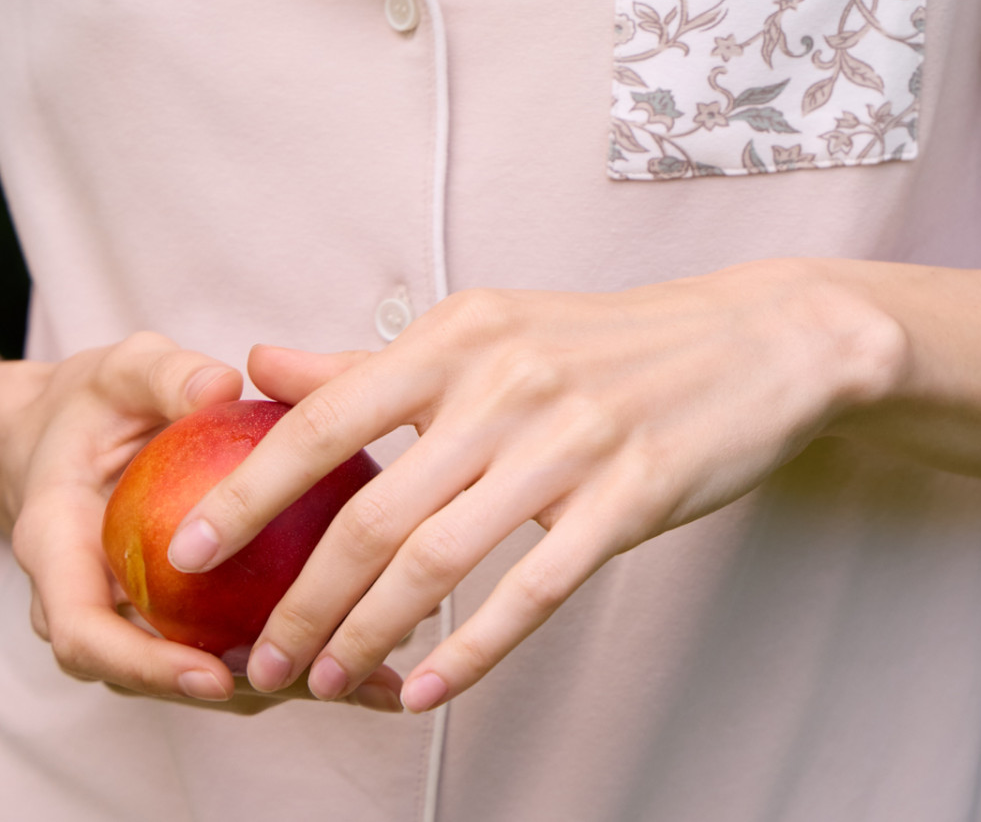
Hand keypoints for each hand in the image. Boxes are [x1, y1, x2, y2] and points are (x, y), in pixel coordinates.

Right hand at [2, 333, 403, 712]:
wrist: (65, 432)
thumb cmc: (94, 402)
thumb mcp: (124, 371)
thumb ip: (167, 377)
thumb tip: (221, 388)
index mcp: (60, 550)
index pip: (87, 634)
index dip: (149, 665)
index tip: (213, 674)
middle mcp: (94, 601)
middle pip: (157, 675)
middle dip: (241, 688)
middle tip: (326, 680)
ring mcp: (135, 617)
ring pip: (204, 674)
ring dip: (284, 682)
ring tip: (371, 678)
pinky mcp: (178, 615)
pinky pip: (232, 644)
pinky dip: (301, 652)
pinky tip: (378, 654)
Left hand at [164, 261, 904, 711]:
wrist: (756, 340)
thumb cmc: (614, 342)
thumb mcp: (494, 329)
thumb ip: (375, 362)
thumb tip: (264, 365)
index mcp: (465, 332)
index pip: (328, 417)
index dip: (248, 493)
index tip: (188, 552)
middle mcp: (509, 379)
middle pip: (373, 513)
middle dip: (301, 602)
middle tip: (260, 660)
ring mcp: (574, 438)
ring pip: (440, 560)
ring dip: (370, 637)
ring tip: (326, 682)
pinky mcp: (632, 493)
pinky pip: (533, 589)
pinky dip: (471, 649)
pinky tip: (429, 688)